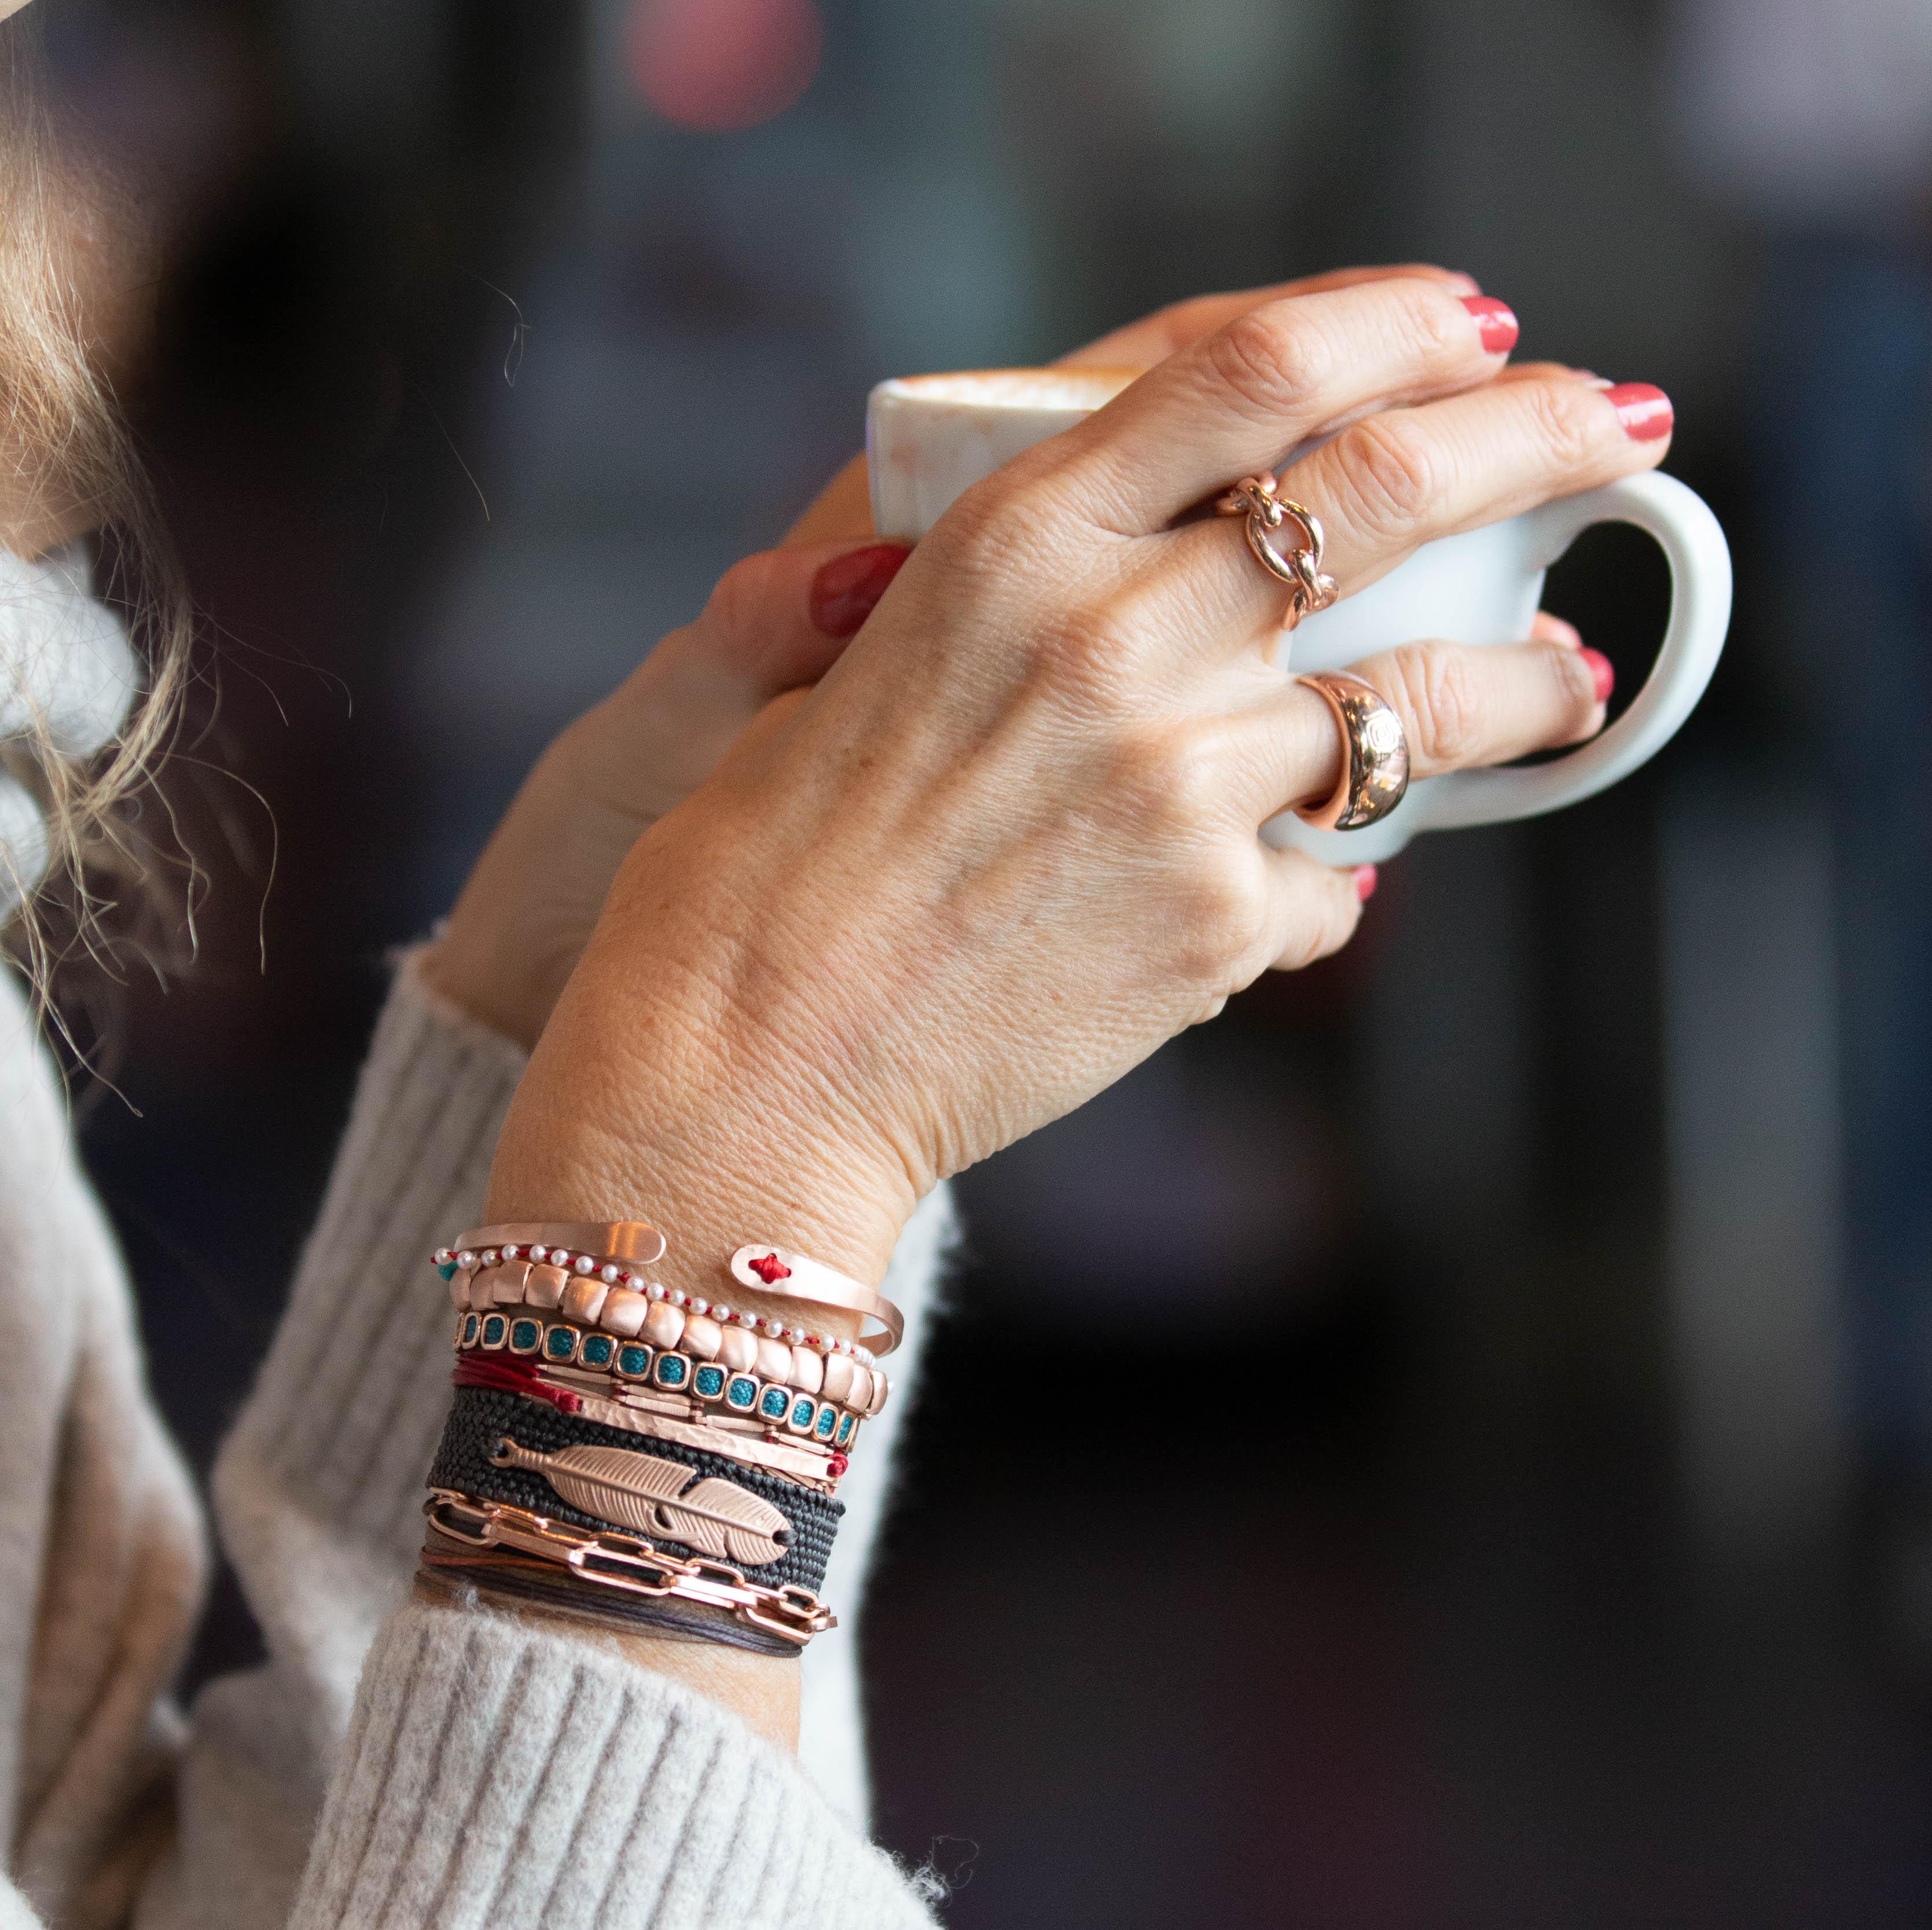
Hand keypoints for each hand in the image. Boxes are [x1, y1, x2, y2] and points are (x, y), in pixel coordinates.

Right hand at [426, 266, 1484, 1047]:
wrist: (748, 1062)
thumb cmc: (768, 870)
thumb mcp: (876, 668)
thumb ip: (1025, 609)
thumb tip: (1160, 588)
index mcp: (1016, 542)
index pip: (1250, 366)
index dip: (1390, 324)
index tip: (1472, 323)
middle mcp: (1119, 636)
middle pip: (1388, 490)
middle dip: (1538, 437)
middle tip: (1616, 428)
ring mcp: (1182, 782)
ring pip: (1418, 704)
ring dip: (1518, 688)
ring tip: (1570, 685)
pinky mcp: (1212, 924)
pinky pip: (1326, 889)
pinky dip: (1325, 889)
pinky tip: (1311, 896)